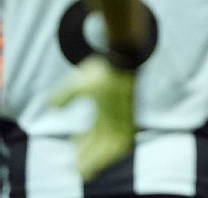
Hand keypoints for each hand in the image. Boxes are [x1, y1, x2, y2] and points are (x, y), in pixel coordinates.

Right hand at [48, 56, 135, 178]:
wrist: (121, 58)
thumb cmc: (100, 71)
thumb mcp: (77, 85)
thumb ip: (65, 96)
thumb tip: (52, 107)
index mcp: (103, 112)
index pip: (92, 136)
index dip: (82, 148)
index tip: (74, 159)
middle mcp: (113, 118)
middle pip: (101, 145)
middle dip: (89, 159)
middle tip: (79, 172)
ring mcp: (122, 117)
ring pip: (111, 146)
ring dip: (99, 160)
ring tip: (86, 171)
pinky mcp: (130, 116)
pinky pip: (124, 140)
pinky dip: (115, 152)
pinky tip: (105, 161)